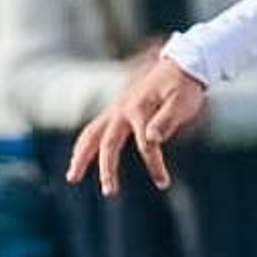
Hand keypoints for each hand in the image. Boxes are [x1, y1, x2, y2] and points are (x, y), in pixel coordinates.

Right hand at [66, 53, 206, 194]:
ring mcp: (116, 109)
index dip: (154, 164)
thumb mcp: (181, 103)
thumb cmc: (184, 86)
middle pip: (108, 142)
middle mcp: (122, 108)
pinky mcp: (116, 111)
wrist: (182, 64)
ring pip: (92, 134)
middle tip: (109, 192)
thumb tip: (151, 140)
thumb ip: (166, 121)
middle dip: (106, 168)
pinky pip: (95, 130)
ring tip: (72, 177)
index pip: (145, 143)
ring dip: (81, 155)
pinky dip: (85, 145)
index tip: (163, 182)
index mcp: (139, 107)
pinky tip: (80, 159)